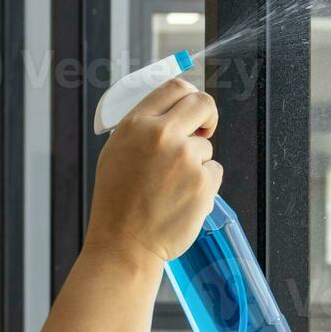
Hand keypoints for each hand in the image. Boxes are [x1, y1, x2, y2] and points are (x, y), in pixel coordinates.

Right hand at [84, 78, 221, 264]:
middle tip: (205, 130)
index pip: (173, 87)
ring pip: (206, 147)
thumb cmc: (117, 203)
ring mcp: (185, 158)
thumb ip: (142, 129)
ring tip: (171, 188)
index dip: (188, 94)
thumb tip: (170, 112)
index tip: (192, 110)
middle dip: (208, 115)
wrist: (125, 244)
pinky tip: (181, 199)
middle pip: (202, 103)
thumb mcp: (116, 153)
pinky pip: (214, 172)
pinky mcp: (203, 182)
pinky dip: (204, 185)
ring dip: (197, 163)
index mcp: (136, 125)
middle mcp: (161, 135)